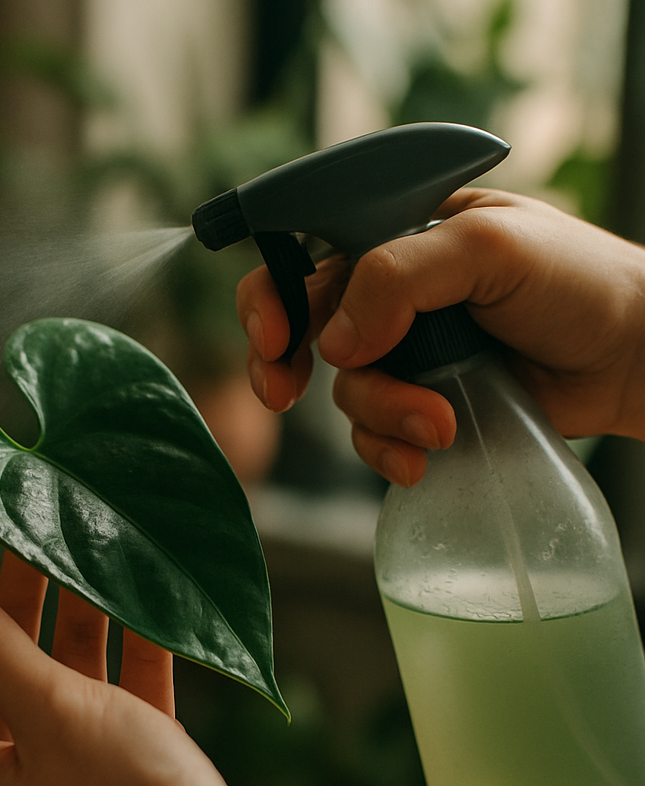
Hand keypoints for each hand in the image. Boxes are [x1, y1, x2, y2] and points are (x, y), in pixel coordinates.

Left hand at [0, 551, 304, 785]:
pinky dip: (127, 652)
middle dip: (11, 606)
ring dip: (75, 620)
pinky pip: (118, 697)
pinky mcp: (131, 771)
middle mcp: (12, 784)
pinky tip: (141, 597)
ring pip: (63, 681)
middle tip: (21, 532)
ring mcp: (74, 777)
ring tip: (81, 545)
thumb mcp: (51, 713)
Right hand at [239, 189, 644, 484]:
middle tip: (281, 393)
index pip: (305, 251)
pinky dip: (388, 449)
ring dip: (380, 414)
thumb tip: (335, 341)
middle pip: (299, 326)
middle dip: (280, 363)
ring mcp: (403, 353)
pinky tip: (426, 456)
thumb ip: (401, 276)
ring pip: (343, 390)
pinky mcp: (420, 404)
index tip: (273, 336)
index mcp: (395, 235)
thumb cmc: (577, 282)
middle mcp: (388, 294)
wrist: (633, 357)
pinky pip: (372, 434)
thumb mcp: (489, 248)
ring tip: (440, 424)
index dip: (271, 293)